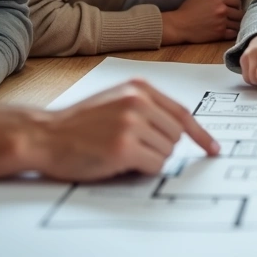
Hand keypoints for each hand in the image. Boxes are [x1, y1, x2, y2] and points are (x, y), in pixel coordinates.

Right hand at [37, 79, 220, 179]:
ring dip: (149, 158)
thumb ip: (145, 107)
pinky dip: (142, 169)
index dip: (200, 134)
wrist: (44, 135)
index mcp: (138, 87)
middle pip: (176, 135)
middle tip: (132, 147)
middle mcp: (137, 101)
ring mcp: (131, 122)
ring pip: (167, 152)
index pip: (181, 112)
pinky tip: (119, 161)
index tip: (212, 148)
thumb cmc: (78, 123)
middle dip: (159, 146)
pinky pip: (154, 165)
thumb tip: (179, 129)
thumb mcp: (115, 101)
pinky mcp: (124, 146)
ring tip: (120, 151)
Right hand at [161, 0, 242, 43]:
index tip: (232, 7)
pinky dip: (232, 32)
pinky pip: (233, 33)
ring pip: (238, 24)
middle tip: (232, 16)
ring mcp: (222, 22)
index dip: (236, 4)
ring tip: (231, 24)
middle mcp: (222, 10)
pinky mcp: (219, 34)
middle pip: (239, 13)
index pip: (237, 1)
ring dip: (235, 24)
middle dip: (236, 14)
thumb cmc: (189, 7)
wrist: (180, 24)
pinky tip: (228, 31)